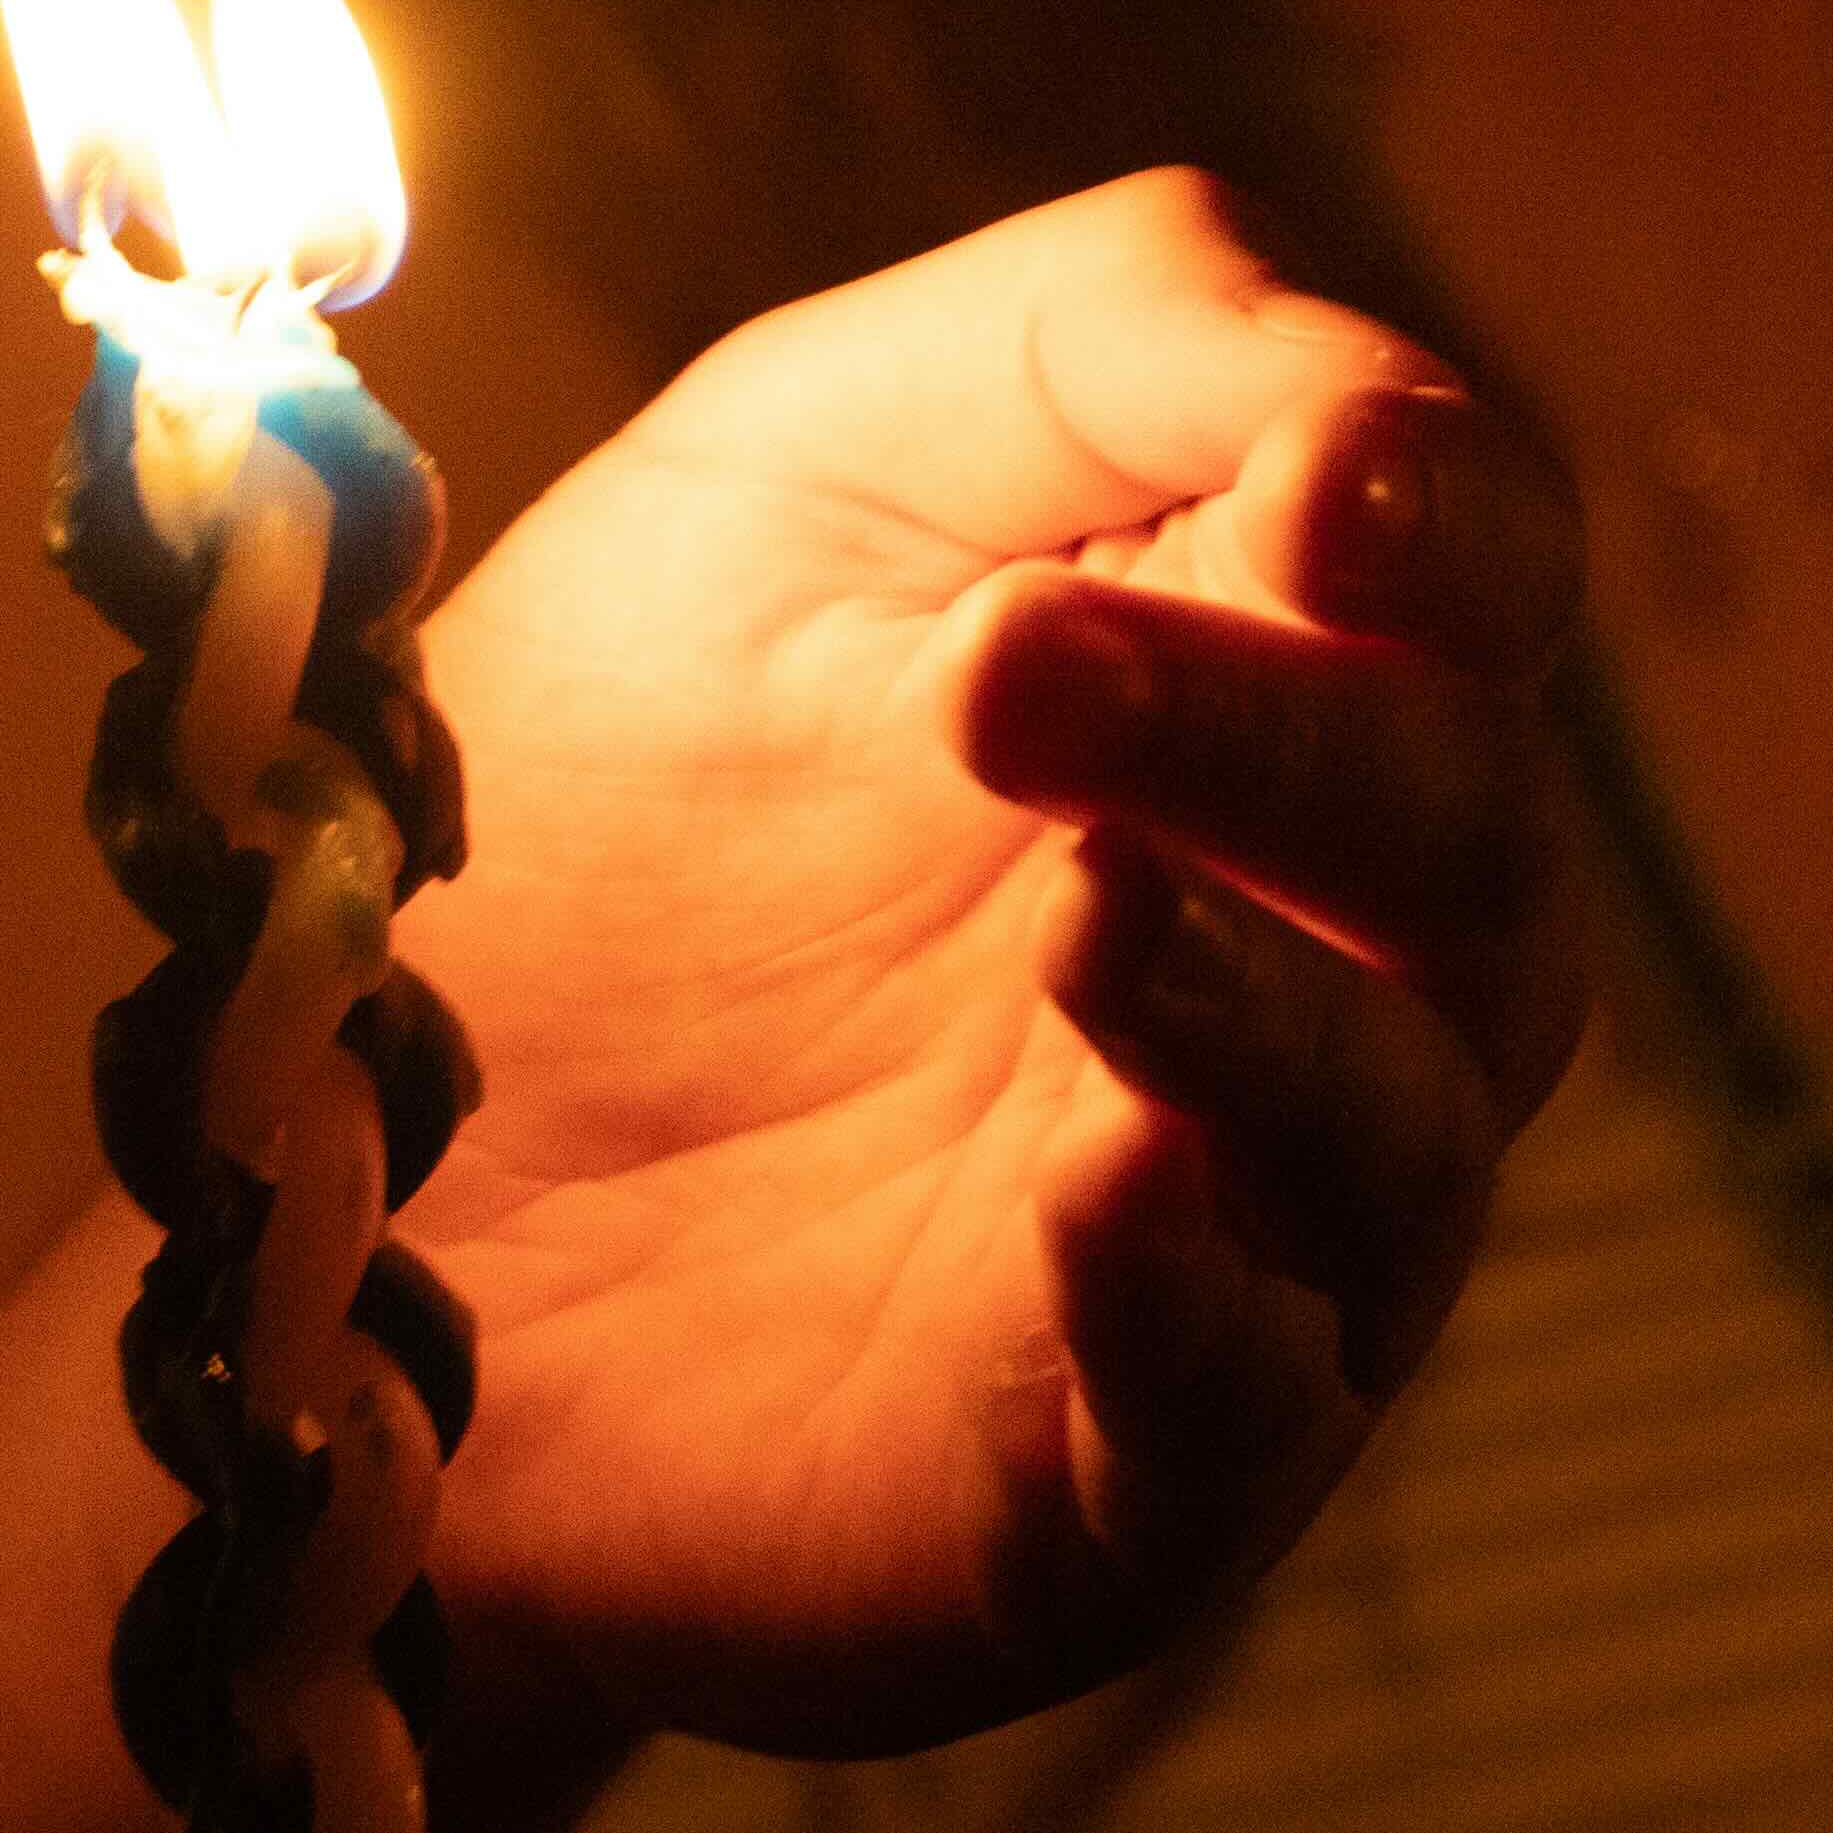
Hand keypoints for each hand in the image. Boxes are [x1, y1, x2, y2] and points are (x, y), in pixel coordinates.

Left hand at [388, 167, 1588, 1748]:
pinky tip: (1100, 1194)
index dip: (1443, 518)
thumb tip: (1358, 396)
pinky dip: (1191, 1296)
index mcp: (1287, 695)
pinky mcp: (1124, 1484)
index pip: (1478, 575)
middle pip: (1463, 839)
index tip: (1321, 478)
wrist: (354, 1168)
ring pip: (1388, 1126)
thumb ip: (1100, 348)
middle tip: (1019, 671)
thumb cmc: (617, 793)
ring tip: (1093, 908)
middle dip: (1279, 730)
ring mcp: (1257, 1242)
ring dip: (1264, 1009)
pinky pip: (1237, 1403)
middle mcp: (1338, 966)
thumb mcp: (795, 475)